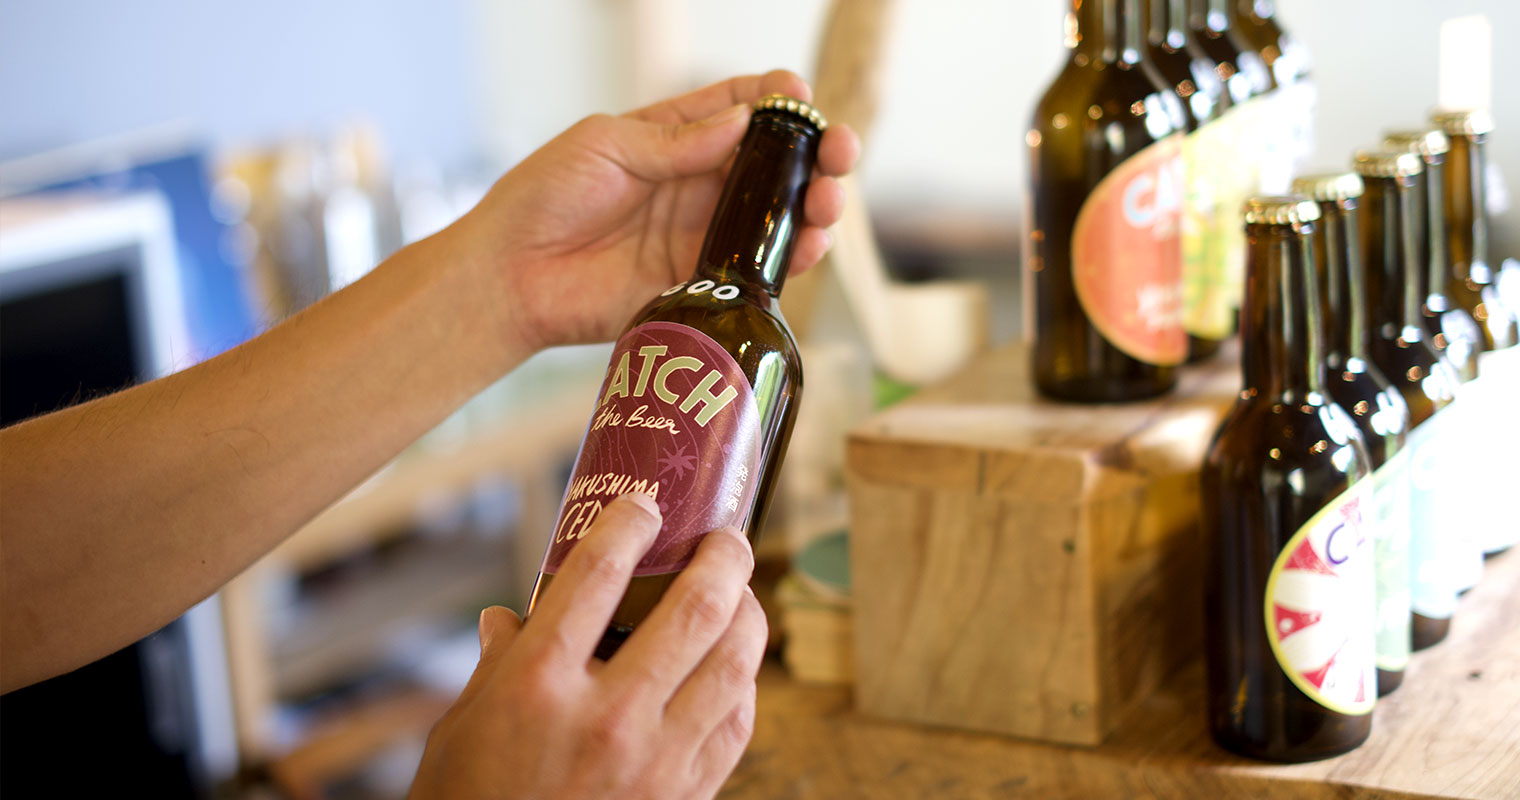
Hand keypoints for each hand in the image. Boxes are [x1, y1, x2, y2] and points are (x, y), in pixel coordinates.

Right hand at [409, 493, 766, 799]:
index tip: (644, 506)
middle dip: (724, 558)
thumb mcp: (460, 730)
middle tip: (727, 537)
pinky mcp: (685, 796)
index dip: (629, 524)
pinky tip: (736, 667)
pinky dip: (744, 685)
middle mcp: (607, 716)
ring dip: (749, 615)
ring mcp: (655, 760)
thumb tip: (509, 618)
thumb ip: (496, 666)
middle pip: (693, 609)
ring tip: (744, 593)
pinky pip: (736, 724)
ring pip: (734, 663)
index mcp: (538, 686)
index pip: (598, 575)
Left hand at [451, 69, 859, 351]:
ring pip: (779, 219)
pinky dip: (793, 259)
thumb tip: (743, 124)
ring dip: (814, 207)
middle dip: (816, 154)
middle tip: (838, 151)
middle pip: (776, 166)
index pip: (741, 110)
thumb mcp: (605, 146)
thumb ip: (674, 142)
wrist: (510, 276)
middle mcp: (699, 186)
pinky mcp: (703, 285)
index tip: (799, 96)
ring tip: (826, 201)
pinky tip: (809, 246)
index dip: (777, 100)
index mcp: (674, 139)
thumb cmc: (543, 199)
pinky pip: (759, 273)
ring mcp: (704, 236)